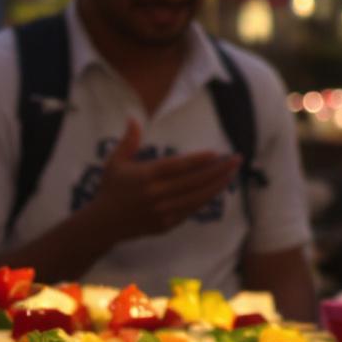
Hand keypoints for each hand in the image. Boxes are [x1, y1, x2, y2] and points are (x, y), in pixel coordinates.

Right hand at [88, 121, 241, 239]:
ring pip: (198, 197)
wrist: (104, 223)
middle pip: (195, 181)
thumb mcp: (115, 162)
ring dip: (218, 184)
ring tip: (232, 173)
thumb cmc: (112, 188)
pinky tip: (217, 188)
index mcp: (146, 176)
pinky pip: (192, 210)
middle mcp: (157, 194)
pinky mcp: (168, 224)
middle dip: (219, 169)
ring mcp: (163, 211)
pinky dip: (206, 198)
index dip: (199, 160)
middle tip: (236, 159)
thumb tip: (133, 118)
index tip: (216, 153)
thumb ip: (128, 141)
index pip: (179, 166)